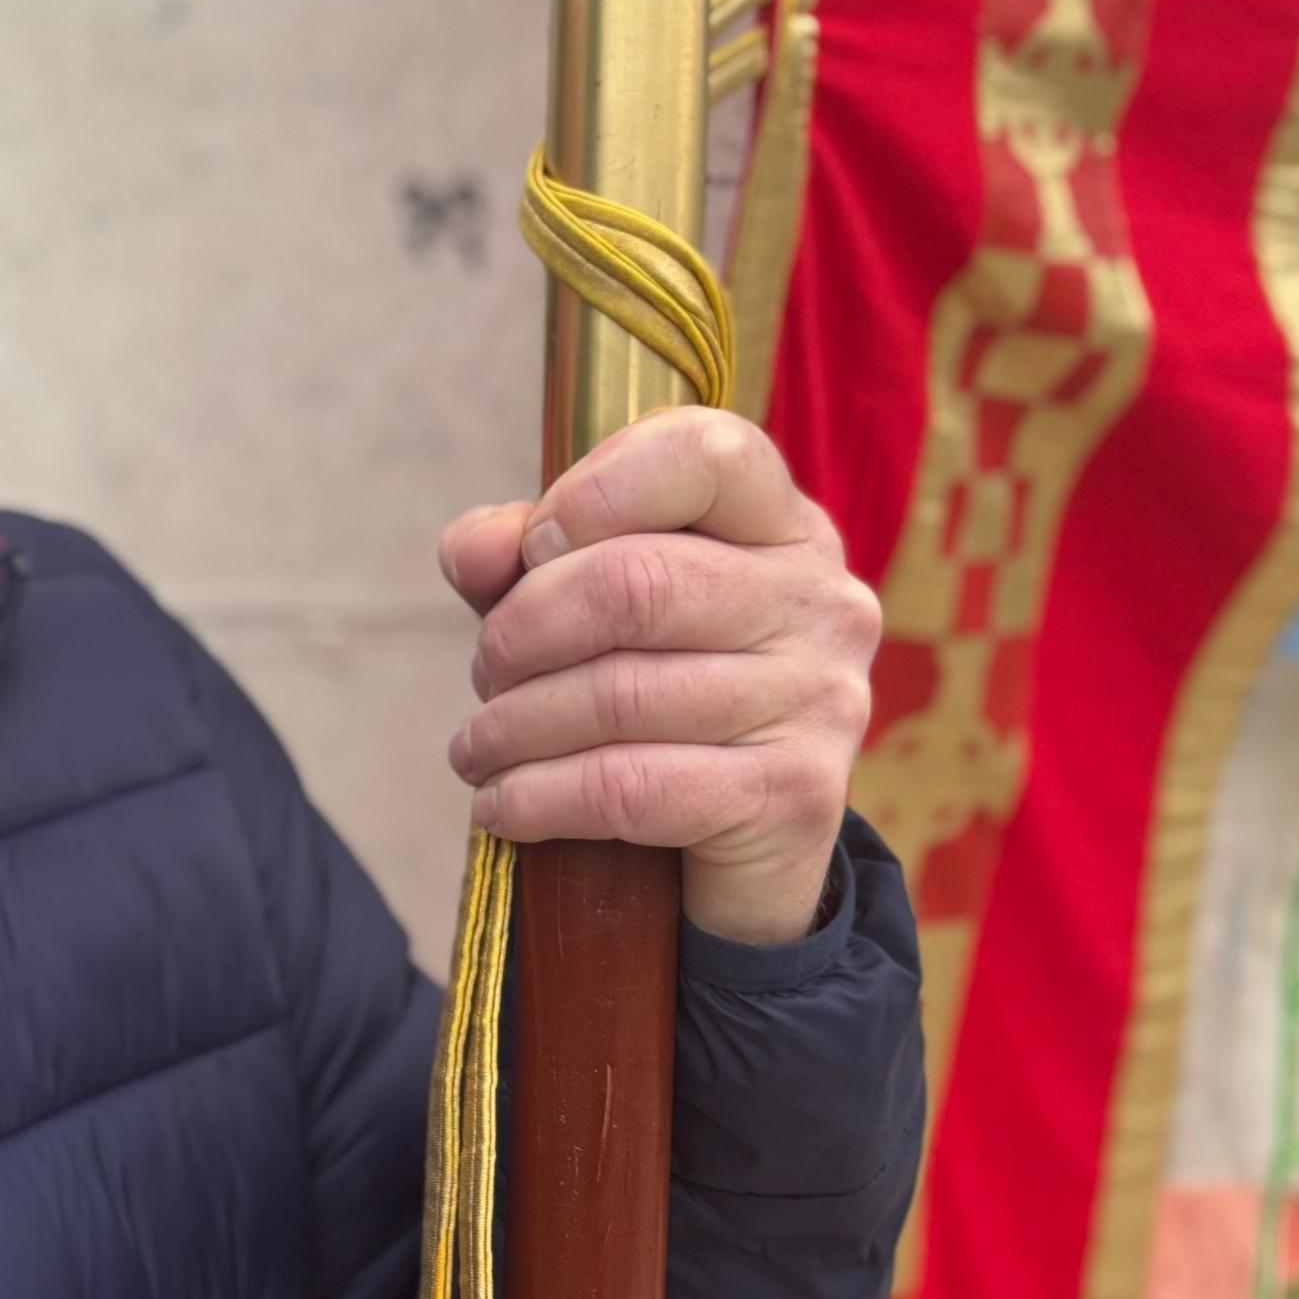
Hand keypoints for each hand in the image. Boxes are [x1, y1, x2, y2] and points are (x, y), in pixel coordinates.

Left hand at [438, 406, 876, 945]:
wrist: (742, 845)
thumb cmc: (653, 690)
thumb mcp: (584, 605)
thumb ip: (522, 558)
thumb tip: (478, 550)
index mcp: (780, 524)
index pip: (704, 453)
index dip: (592, 492)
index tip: (534, 552)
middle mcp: (820, 600)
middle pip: (635, 581)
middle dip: (522, 632)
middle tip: (487, 673)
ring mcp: (820, 700)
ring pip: (620, 695)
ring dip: (514, 726)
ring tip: (478, 748)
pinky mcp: (794, 798)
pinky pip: (630, 787)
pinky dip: (538, 797)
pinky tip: (501, 805)